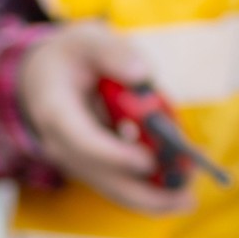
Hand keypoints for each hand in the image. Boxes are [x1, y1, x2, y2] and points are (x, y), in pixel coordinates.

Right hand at [17, 23, 192, 213]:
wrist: (48, 76)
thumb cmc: (73, 57)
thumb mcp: (88, 40)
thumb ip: (112, 52)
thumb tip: (142, 75)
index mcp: (55, 110)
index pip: (82, 140)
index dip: (114, 155)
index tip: (147, 162)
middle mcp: (62, 144)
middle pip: (102, 178)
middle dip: (145, 192)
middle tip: (185, 197)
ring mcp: (78, 160)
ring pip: (115, 189)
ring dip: (154, 197)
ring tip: (190, 197)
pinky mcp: (95, 167)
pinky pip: (122, 185)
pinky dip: (152, 189)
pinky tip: (182, 187)